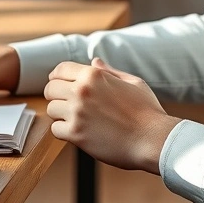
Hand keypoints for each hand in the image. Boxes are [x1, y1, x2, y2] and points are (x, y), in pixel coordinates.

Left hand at [44, 58, 181, 173]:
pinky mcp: (76, 133)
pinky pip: (55, 129)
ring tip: (76, 119)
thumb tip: (94, 62)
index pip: (60, 70)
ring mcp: (77, 112)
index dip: (57, 77)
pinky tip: (77, 132)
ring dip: (60, 114)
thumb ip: (109, 72)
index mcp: (93, 75)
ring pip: (51, 109)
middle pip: (50, 89)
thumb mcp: (133, 82)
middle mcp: (81, 91)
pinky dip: (63, 131)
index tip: (59, 84)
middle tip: (66, 105)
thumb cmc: (147, 111)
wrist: (153, 140)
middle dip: (56, 96)